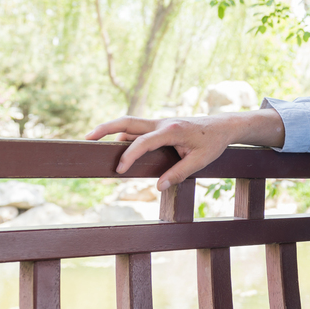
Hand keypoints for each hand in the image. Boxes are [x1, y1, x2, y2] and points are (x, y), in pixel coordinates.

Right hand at [86, 114, 248, 190]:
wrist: (223, 126)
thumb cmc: (213, 143)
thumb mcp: (200, 161)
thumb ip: (179, 173)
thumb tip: (157, 186)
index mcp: (172, 130)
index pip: (143, 141)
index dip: (129, 155)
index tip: (119, 170)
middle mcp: (162, 123)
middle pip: (128, 122)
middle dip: (105, 128)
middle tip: (86, 139)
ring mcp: (160, 123)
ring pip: (131, 125)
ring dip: (112, 132)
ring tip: (95, 146)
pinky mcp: (160, 127)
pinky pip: (138, 130)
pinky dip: (125, 137)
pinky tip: (118, 150)